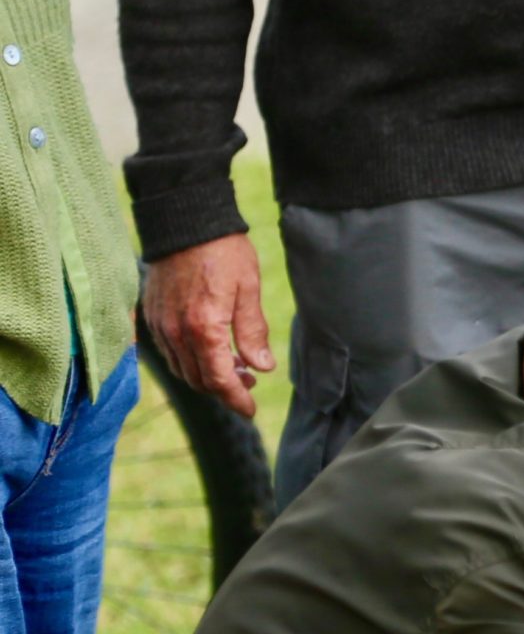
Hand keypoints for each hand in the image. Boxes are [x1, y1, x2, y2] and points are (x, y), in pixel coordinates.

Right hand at [142, 233, 271, 418]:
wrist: (186, 223)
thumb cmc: (224, 253)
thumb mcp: (249, 290)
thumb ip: (253, 332)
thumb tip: (262, 367)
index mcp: (204, 330)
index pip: (219, 380)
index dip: (236, 400)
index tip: (251, 411)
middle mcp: (176, 334)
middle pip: (198, 380)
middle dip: (224, 389)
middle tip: (249, 384)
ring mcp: (160, 327)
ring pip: (182, 369)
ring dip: (206, 376)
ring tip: (235, 368)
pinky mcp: (151, 317)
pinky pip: (169, 352)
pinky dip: (190, 361)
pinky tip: (210, 351)